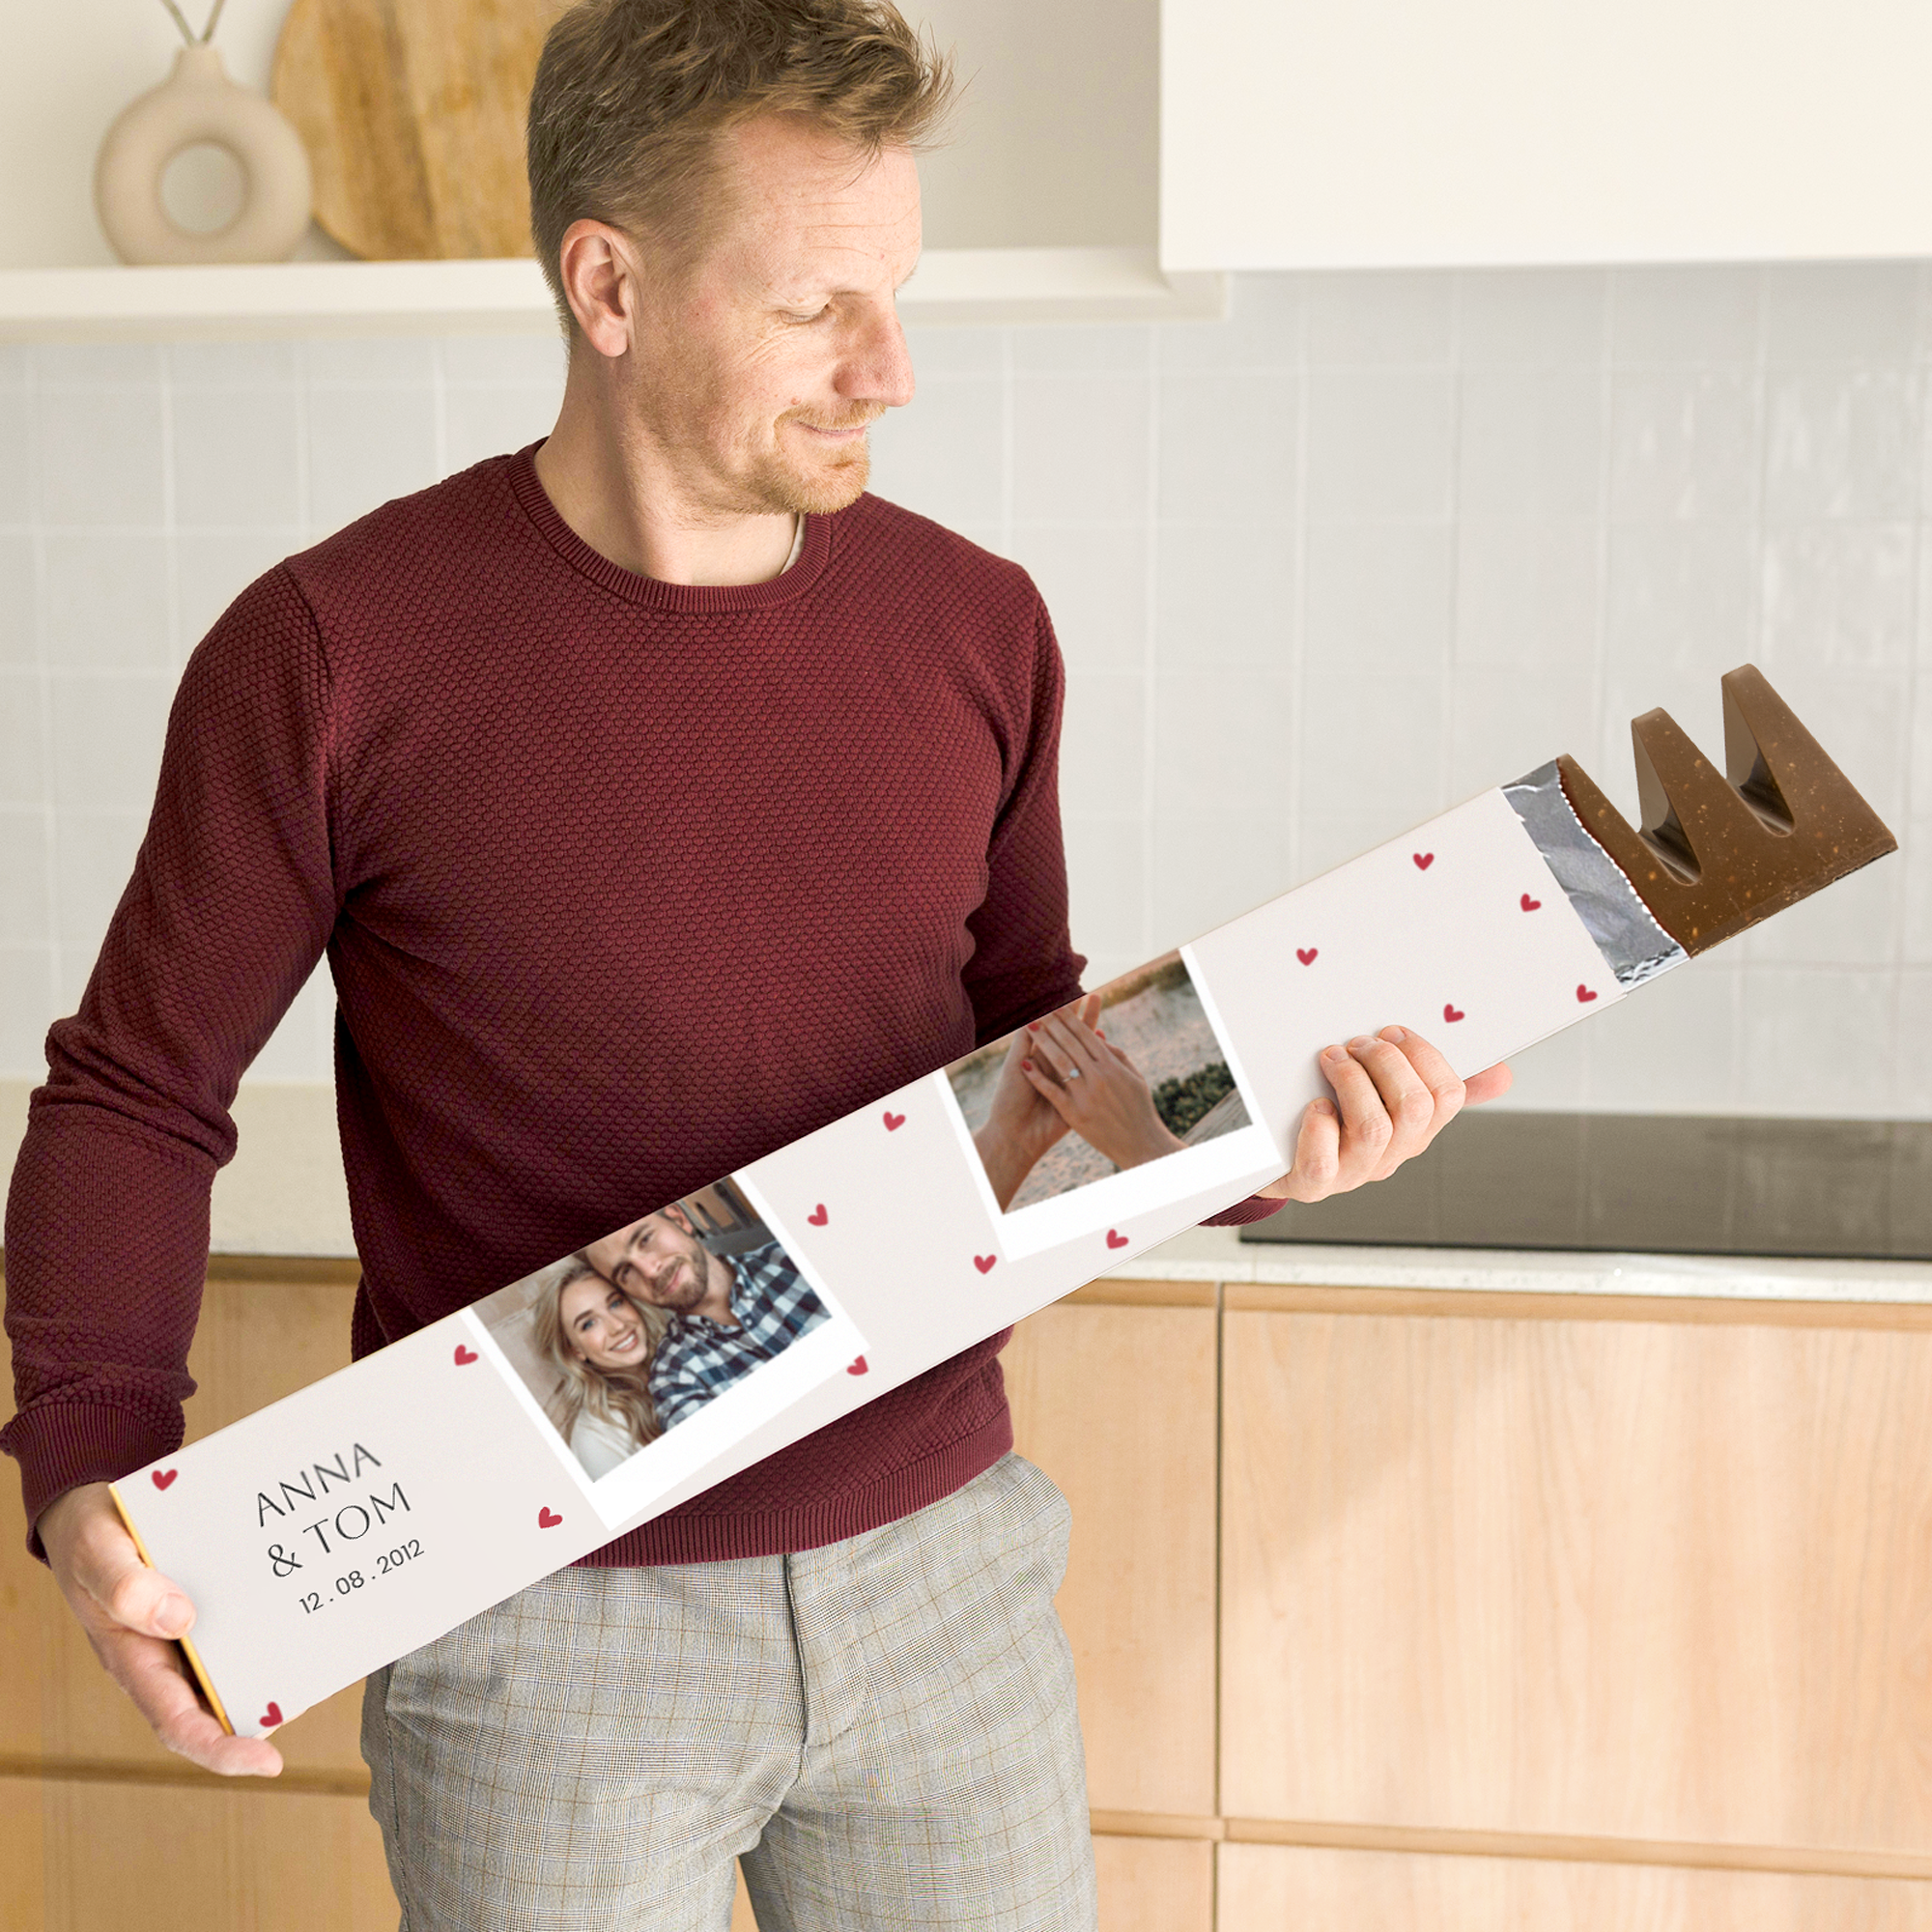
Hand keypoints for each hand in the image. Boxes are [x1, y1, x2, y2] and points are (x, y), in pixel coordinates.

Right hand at [39, 1483, 282, 1776]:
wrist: (94, 1505)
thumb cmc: (90, 1537)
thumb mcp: (98, 1555)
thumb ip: (125, 1588)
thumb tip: (179, 1618)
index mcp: (136, 1662)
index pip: (180, 1724)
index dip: (222, 1750)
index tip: (268, 1763)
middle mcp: (170, 1655)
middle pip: (223, 1703)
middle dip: (268, 1709)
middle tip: (311, 1691)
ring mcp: (194, 1631)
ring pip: (241, 1664)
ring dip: (278, 1665)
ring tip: (318, 1651)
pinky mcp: (215, 1601)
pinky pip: (247, 1621)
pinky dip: (274, 1620)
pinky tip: (303, 1602)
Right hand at [974, 992, 1101, 1208]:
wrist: (1020, 1137)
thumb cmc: (1048, 1126)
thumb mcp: (1074, 1104)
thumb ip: (1087, 1083)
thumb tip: (1106, 1064)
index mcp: (1063, 1068)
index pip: (1080, 1039)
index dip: (1089, 1022)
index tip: (1098, 1001)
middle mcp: (1047, 1060)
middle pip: (1064, 1029)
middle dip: (1076, 1012)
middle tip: (1090, 992)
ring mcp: (1031, 1059)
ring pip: (1044, 1028)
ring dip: (1053, 1011)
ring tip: (1064, 993)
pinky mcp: (1016, 1063)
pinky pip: (1022, 1039)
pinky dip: (1029, 1023)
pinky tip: (1036, 1007)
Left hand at [1020, 1010, 1187, 1173]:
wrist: (1141, 1146)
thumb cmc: (1140, 1110)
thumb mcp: (1135, 1079)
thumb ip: (1118, 1056)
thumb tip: (1097, 1034)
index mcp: (1112, 1066)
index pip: (1086, 1035)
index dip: (1070, 1018)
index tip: (1056, 1004)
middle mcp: (1098, 1076)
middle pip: (1070, 1043)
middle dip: (1053, 1024)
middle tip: (1038, 1008)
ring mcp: (1085, 1095)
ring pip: (1060, 1062)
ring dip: (1043, 1042)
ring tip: (1030, 1026)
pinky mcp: (1074, 1114)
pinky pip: (1053, 1091)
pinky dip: (1038, 1078)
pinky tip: (1025, 1065)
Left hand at [1258, 1024, 1510, 1202]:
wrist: (1273, 1160)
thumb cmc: (1333, 1118)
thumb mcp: (1384, 1096)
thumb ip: (1434, 1080)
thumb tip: (1502, 1072)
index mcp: (1414, 1130)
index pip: (1448, 1096)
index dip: (1423, 1056)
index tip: (1392, 1030)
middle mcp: (1389, 1155)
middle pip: (1415, 1108)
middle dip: (1386, 1062)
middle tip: (1356, 1042)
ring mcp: (1351, 1173)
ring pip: (1374, 1128)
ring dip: (1352, 1081)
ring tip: (1331, 1058)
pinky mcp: (1310, 1183)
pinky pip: (1322, 1162)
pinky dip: (1318, 1128)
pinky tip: (1314, 1106)